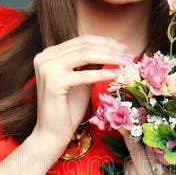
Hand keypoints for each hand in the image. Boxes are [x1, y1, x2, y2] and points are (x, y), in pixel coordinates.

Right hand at [32, 35, 133, 154]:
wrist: (52, 133)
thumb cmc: (68, 109)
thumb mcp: (83, 81)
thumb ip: (93, 64)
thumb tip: (114, 50)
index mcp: (50, 54)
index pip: (82, 41)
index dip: (106, 42)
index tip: (125, 48)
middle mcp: (45, 57)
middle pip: (84, 45)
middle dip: (111, 48)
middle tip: (131, 54)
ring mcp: (47, 68)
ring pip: (85, 54)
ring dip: (110, 57)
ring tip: (127, 61)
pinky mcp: (53, 82)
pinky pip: (83, 74)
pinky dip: (102, 73)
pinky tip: (116, 74)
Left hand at [122, 130, 175, 174]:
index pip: (152, 153)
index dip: (145, 136)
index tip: (139, 121)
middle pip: (137, 159)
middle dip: (133, 141)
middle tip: (129, 126)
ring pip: (130, 170)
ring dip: (134, 158)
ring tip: (141, 151)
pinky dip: (132, 173)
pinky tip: (139, 169)